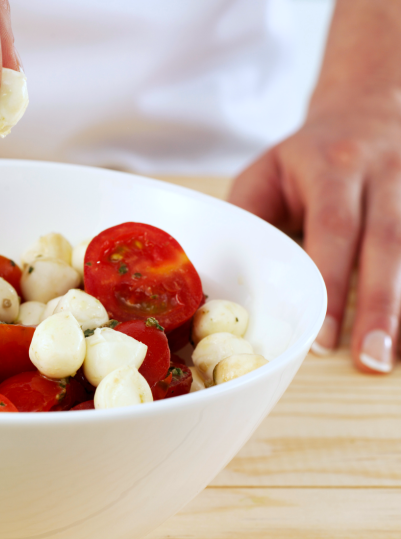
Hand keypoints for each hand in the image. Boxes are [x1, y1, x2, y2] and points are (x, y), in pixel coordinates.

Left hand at [229, 87, 400, 373]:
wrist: (368, 108)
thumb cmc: (305, 157)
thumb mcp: (265, 173)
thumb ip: (250, 217)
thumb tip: (229, 275)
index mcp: (332, 165)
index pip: (333, 227)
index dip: (330, 280)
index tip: (324, 334)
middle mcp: (384, 174)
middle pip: (387, 242)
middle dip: (380, 305)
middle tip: (370, 360)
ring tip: (393, 358)